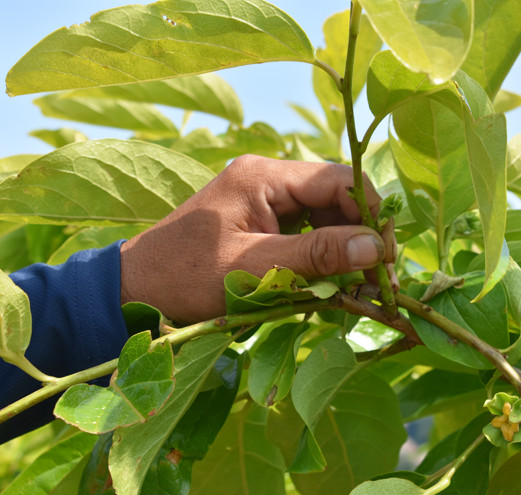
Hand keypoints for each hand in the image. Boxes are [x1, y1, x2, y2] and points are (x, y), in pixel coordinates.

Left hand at [120, 155, 394, 323]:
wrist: (132, 291)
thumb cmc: (184, 278)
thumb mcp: (254, 270)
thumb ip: (316, 255)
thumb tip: (377, 247)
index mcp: (263, 176)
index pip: (339, 181)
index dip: (371, 215)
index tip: (388, 257)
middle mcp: (267, 179)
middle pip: (336, 199)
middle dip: (361, 237)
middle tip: (380, 281)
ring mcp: (264, 200)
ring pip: (325, 218)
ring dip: (345, 251)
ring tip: (361, 290)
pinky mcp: (261, 223)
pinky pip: (306, 233)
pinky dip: (323, 259)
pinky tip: (334, 287)